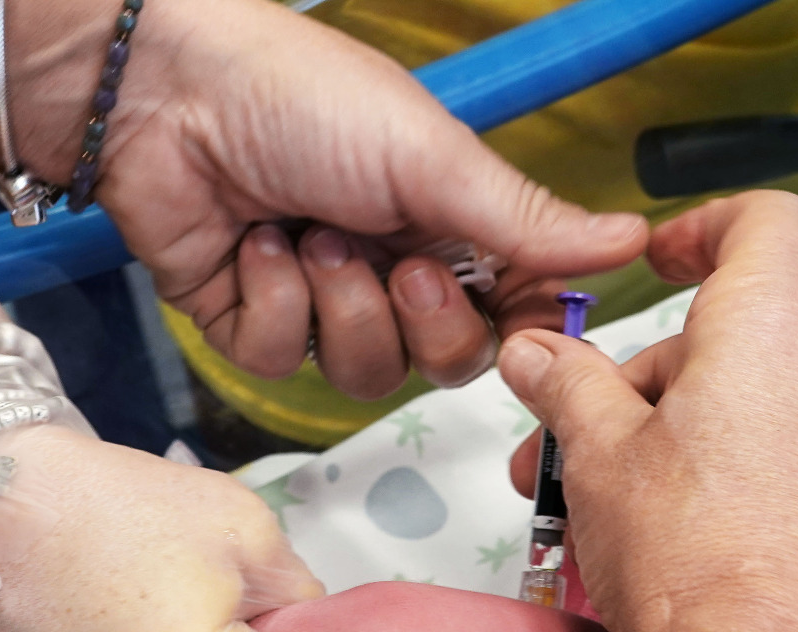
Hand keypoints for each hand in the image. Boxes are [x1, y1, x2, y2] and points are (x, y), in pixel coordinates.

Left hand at [84, 0, 645, 398]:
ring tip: (307, 233)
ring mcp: (321, 300)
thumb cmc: (302, 96)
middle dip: (423, 323)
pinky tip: (256, 246)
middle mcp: (390, 267)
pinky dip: (274, 305)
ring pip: (364, 375)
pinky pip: (284, 363)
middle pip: (444, 362)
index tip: (516, 321)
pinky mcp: (250, 321)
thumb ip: (527, 220)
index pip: (509, 312)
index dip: (515, 330)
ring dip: (340, 307)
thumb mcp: (431, 156)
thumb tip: (632, 238)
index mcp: (446, 223)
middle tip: (398, 264)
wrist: (165, 90)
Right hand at [496, 192, 797, 631]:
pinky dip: (705, 474)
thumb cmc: (697, 564)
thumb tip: (539, 353)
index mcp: (768, 334)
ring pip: (739, 404)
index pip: (765, 223)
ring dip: (657, 433)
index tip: (656, 259)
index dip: (705, 225)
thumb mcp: (601, 458)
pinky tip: (647, 537)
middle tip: (563, 437)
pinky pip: (767, 460)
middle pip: (726, 333)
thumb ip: (568, 386)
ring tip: (587, 503)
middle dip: (635, 376)